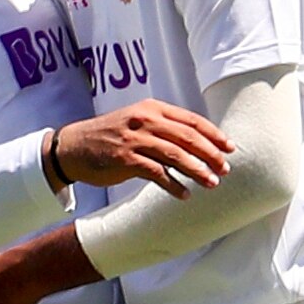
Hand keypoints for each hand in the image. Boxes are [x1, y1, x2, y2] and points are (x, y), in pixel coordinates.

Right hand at [50, 100, 229, 195]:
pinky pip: (157, 174)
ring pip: (176, 155)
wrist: (73, 146)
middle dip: (211, 155)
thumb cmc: (111, 136)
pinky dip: (174, 185)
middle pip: (188, 137)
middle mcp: (144, 120)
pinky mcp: (125, 159)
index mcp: (152, 108)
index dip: (214, 135)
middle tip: (226, 170)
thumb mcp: (138, 122)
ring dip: (197, 171)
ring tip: (212, 183)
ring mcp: (134, 139)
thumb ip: (165, 128)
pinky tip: (185, 195)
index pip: (191, 120)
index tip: (231, 148)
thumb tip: (200, 144)